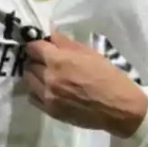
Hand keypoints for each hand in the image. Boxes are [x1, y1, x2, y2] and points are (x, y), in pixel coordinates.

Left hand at [25, 31, 147, 138]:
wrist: (119, 108)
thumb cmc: (109, 77)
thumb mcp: (91, 54)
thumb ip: (67, 43)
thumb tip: (52, 35)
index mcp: (59, 61)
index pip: (34, 47)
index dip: (37, 44)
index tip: (41, 45)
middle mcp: (49, 78)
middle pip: (29, 64)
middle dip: (36, 59)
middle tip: (47, 59)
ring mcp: (47, 96)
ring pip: (28, 80)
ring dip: (35, 74)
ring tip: (46, 74)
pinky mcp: (50, 111)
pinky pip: (32, 97)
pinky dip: (36, 90)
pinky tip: (48, 89)